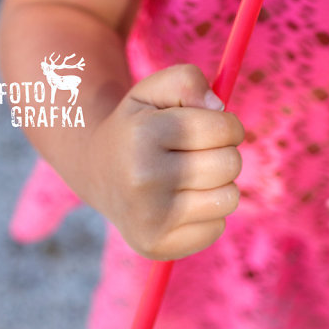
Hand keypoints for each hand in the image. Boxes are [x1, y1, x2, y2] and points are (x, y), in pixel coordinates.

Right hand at [84, 64, 244, 259]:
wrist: (98, 170)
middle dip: (224, 152)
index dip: (227, 123)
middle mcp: (144, 180)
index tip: (209, 125)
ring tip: (191, 175)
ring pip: (229, 198)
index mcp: (146, 135)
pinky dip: (208, 212)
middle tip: (198, 151)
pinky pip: (217, 228)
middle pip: (231, 164)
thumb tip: (220, 108)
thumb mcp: (155, 88)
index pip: (224, 128)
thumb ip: (188, 81)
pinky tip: (182, 201)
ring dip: (219, 184)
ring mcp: (150, 219)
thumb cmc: (139, 123)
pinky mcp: (157, 247)